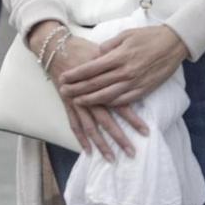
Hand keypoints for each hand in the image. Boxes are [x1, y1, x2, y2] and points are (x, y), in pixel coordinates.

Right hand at [43, 35, 148, 157]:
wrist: (58, 47)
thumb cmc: (85, 49)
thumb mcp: (105, 53)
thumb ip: (120, 69)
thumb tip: (138, 77)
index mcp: (103, 83)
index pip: (122, 105)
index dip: (134, 120)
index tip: (146, 132)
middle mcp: (90, 94)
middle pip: (107, 121)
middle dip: (119, 138)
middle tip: (131, 152)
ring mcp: (76, 101)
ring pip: (91, 127)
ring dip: (101, 144)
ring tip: (111, 158)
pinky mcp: (67, 104)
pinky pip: (74, 124)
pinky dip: (81, 138)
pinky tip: (88, 151)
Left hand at [58, 24, 190, 110]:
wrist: (174, 44)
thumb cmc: (150, 36)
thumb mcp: (126, 34)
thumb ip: (109, 46)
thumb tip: (96, 55)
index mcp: (119, 56)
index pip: (91, 68)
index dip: (76, 74)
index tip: (63, 77)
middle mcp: (125, 72)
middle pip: (95, 84)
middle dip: (77, 88)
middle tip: (63, 91)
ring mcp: (134, 83)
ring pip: (107, 96)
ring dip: (89, 100)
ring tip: (76, 101)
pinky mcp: (143, 90)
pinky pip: (123, 101)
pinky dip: (110, 104)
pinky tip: (101, 105)